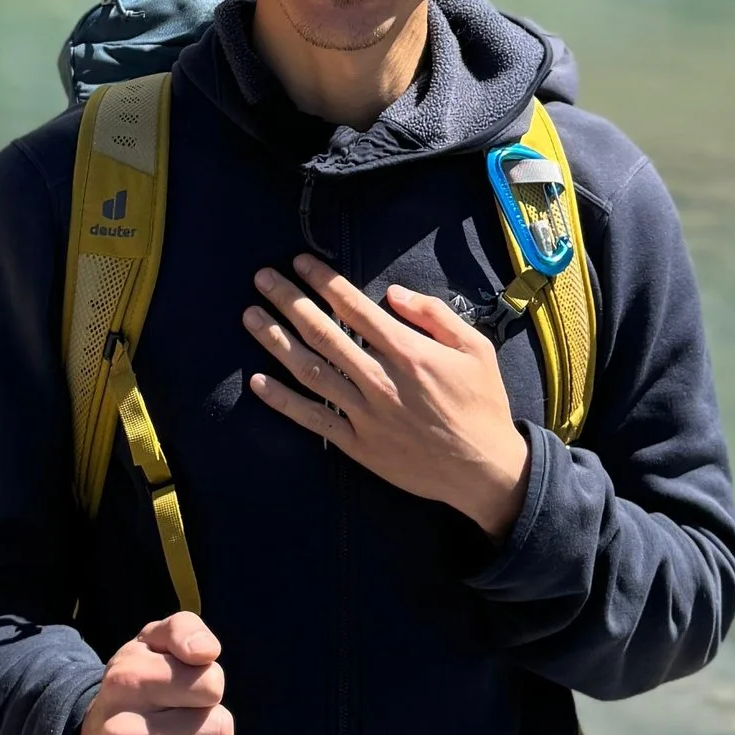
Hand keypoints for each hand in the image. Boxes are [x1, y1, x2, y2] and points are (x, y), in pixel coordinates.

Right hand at [77, 612, 234, 734]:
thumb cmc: (139, 694)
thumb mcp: (152, 646)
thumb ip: (184, 630)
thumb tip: (206, 653)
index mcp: (125, 681)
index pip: (211, 684)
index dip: (208, 687)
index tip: (183, 693)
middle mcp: (120, 733)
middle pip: (222, 729)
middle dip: (212, 727)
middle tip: (182, 729)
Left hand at [246, 256, 530, 540]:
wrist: (484, 471)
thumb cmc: (482, 404)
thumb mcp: (475, 348)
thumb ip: (434, 315)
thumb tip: (392, 293)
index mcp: (408, 352)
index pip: (354, 308)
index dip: (323, 282)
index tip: (299, 262)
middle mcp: (380, 379)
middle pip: (324, 333)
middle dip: (289, 301)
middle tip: (262, 278)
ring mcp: (365, 414)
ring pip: (311, 371)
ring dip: (276, 341)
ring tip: (250, 316)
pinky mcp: (358, 445)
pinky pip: (314, 419)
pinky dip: (284, 401)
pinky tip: (259, 381)